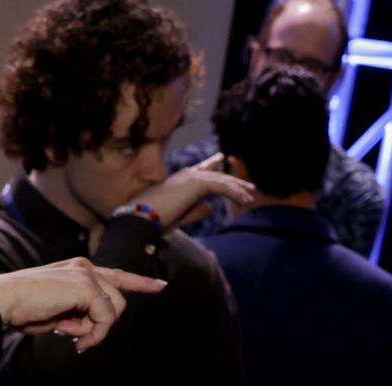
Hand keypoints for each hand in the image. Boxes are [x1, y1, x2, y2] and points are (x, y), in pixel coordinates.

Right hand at [0, 258, 164, 352]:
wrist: (5, 301)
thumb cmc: (24, 309)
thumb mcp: (57, 311)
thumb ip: (79, 313)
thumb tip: (93, 329)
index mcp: (79, 269)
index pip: (117, 276)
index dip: (140, 283)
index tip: (161, 287)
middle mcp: (86, 267)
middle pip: (117, 303)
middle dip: (98, 325)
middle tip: (71, 334)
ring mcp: (87, 274)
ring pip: (113, 311)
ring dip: (92, 329)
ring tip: (65, 330)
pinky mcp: (86, 286)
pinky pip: (104, 318)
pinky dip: (92, 333)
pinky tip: (69, 334)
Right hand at [138, 157, 258, 228]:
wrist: (141, 218)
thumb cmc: (153, 220)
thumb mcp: (179, 217)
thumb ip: (195, 211)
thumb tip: (211, 207)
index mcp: (179, 180)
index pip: (200, 171)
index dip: (213, 166)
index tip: (221, 159)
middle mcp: (186, 174)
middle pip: (215, 174)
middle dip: (233, 181)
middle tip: (249, 188)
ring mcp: (191, 177)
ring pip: (221, 180)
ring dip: (237, 189)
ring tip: (250, 198)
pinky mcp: (196, 183)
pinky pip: (221, 186)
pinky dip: (234, 193)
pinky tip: (244, 201)